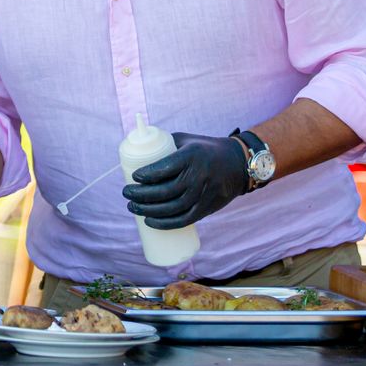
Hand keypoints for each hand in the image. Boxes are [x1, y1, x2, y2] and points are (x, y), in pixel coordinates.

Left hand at [122, 133, 248, 228]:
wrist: (238, 164)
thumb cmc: (203, 149)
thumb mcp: (185, 141)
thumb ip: (163, 145)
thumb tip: (135, 152)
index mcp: (191, 156)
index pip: (165, 168)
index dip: (147, 175)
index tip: (134, 176)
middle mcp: (199, 176)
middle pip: (166, 191)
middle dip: (141, 195)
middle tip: (126, 193)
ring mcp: (204, 194)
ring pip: (173, 208)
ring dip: (149, 211)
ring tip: (132, 208)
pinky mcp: (208, 208)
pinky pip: (185, 220)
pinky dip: (165, 224)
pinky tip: (149, 221)